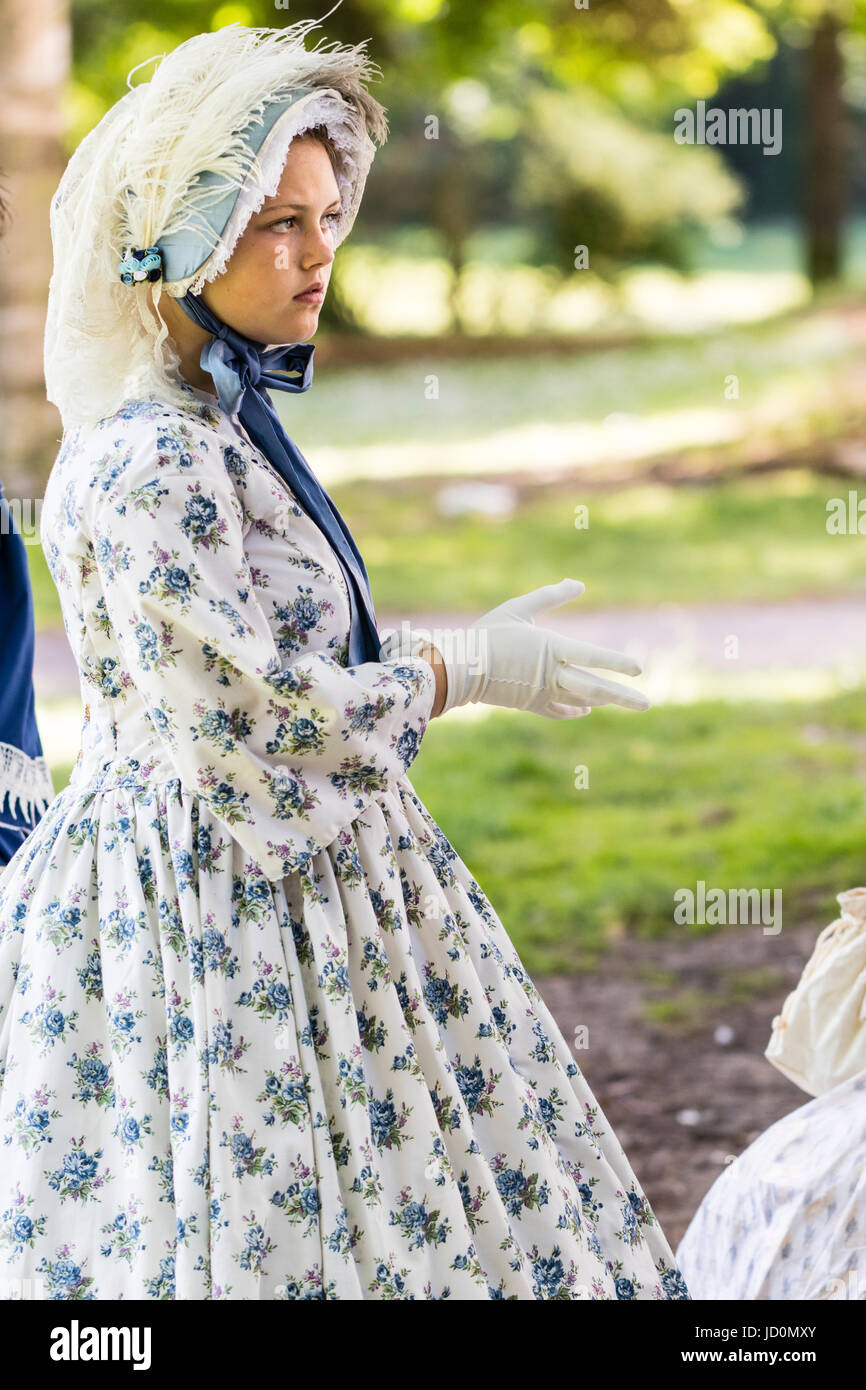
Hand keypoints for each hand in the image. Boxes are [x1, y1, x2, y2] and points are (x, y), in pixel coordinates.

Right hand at [382, 578, 649, 719]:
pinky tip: (588, 710)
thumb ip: (550, 596)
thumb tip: (578, 584)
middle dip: (622, 697)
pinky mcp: (531, 704)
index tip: (639, 669)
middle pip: (594, 688)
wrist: (460, 667)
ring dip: (605, 701)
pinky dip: (576, 711)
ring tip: (626, 702)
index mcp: (551, 648)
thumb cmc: (489, 633)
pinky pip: (560, 711)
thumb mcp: (520, 608)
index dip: (617, 663)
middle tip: (646, 704)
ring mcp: (542, 693)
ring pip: (581, 700)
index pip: (593, 657)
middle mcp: (551, 674)